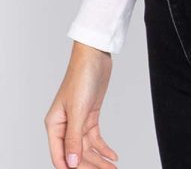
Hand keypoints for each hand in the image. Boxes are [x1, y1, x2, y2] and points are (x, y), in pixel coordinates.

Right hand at [44, 41, 117, 167]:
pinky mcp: (90, 115)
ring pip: (87, 148)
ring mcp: (78, 121)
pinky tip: (112, 156)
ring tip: (112, 168)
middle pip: (75, 154)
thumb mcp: (78, 110)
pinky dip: (103, 148)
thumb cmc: (81, 77)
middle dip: (90, 166)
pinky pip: (95, 138)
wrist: (95, 56)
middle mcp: (64, 125)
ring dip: (99, 159)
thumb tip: (72, 163)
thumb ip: (74, 138)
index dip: (72, 168)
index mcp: (54, 125)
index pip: (60, 156)